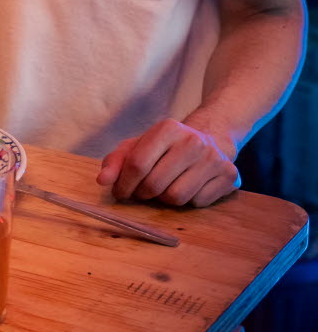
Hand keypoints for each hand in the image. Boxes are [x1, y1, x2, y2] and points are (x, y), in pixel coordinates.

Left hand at [97, 118, 239, 208]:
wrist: (211, 138)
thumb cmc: (166, 146)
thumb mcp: (138, 146)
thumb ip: (116, 161)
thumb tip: (102, 180)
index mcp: (168, 128)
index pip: (137, 164)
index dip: (124, 184)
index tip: (121, 192)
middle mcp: (193, 142)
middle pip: (155, 185)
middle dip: (144, 193)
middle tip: (144, 191)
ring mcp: (214, 159)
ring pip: (177, 198)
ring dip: (166, 199)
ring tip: (167, 186)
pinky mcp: (229, 176)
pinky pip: (197, 203)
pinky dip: (188, 201)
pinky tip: (189, 186)